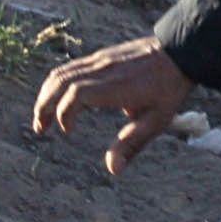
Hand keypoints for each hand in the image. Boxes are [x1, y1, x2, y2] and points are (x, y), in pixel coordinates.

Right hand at [31, 36, 196, 176]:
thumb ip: (131, 144)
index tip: (68, 132)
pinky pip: (70, 67)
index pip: (76, 93)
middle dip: (44, 105)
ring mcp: (100, 59)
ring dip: (47, 94)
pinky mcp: (101, 56)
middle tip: (40, 128)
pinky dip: (57, 84)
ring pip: (61, 72)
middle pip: (60, 82)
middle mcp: (102, 70)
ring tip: (44, 117)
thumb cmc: (168, 89)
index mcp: (114, 87)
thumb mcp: (156, 121)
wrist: (180, 51)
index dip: (64, 113)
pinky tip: (59, 99)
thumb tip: (112, 170)